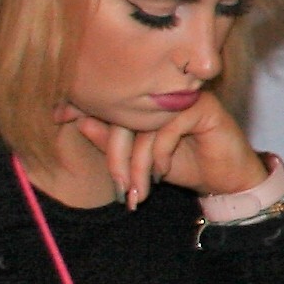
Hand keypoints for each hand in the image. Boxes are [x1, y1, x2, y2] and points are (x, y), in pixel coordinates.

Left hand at [59, 88, 268, 209]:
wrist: (226, 180)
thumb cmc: (185, 165)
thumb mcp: (141, 159)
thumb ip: (111, 140)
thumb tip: (78, 120)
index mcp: (148, 99)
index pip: (111, 103)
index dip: (84, 108)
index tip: (57, 116)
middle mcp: (164, 91)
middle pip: (125, 116)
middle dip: (117, 159)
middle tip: (121, 190)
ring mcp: (184, 96)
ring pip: (145, 127)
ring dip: (139, 166)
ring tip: (140, 192)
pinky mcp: (203, 106)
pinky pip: (168, 128)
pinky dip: (161, 155)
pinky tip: (164, 172)